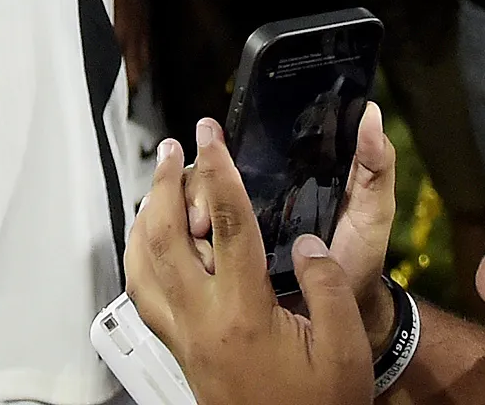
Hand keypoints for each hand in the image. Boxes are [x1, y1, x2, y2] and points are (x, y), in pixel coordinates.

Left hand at [126, 126, 371, 404]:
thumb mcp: (345, 348)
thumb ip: (328, 287)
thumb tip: (305, 243)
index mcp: (246, 313)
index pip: (225, 224)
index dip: (217, 170)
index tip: (210, 133)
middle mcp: (203, 322)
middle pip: (166, 237)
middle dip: (168, 184)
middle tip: (177, 149)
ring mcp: (185, 338)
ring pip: (143, 266)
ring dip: (146, 217)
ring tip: (159, 183)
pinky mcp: (180, 351)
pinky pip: (143, 295)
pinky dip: (139, 257)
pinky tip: (150, 240)